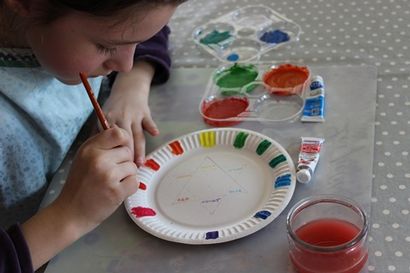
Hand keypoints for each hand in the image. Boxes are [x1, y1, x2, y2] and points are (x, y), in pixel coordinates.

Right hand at [22, 127, 138, 268]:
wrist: (70, 213)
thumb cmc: (79, 184)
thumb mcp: (84, 158)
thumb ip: (101, 144)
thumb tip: (121, 132)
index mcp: (90, 148)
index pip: (118, 133)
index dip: (124, 141)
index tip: (120, 150)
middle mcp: (99, 159)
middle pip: (128, 151)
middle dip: (124, 162)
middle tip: (111, 173)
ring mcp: (108, 175)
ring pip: (133, 167)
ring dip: (126, 176)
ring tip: (111, 183)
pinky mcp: (116, 191)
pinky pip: (135, 182)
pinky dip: (129, 188)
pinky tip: (115, 191)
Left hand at [103, 61, 158, 166]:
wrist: (129, 89)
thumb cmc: (115, 108)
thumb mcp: (103, 116)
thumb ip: (97, 133)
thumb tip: (90, 153)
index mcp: (107, 120)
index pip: (108, 139)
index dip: (111, 153)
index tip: (112, 167)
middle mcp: (120, 117)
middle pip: (124, 139)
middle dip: (126, 155)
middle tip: (127, 170)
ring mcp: (134, 115)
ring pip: (137, 134)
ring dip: (139, 149)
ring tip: (140, 163)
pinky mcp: (145, 113)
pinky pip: (149, 121)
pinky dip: (152, 127)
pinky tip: (155, 134)